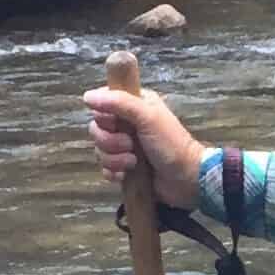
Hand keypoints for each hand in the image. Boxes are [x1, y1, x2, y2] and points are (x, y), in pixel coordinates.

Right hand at [84, 84, 208, 210]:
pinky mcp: (123, 167)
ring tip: (134, 162)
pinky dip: (114, 173)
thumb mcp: (148, 117)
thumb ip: (119, 102)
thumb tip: (88, 96)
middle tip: (130, 145)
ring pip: (99, 150)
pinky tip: (127, 174)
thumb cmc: (171, 144)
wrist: (186, 179)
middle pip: (96, 129)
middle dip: (110, 141)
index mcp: (133, 105)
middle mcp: (127, 123)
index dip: (103, 115)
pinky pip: (105, 168)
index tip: (115, 123)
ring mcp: (124, 147)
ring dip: (115, 159)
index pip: (102, 104)